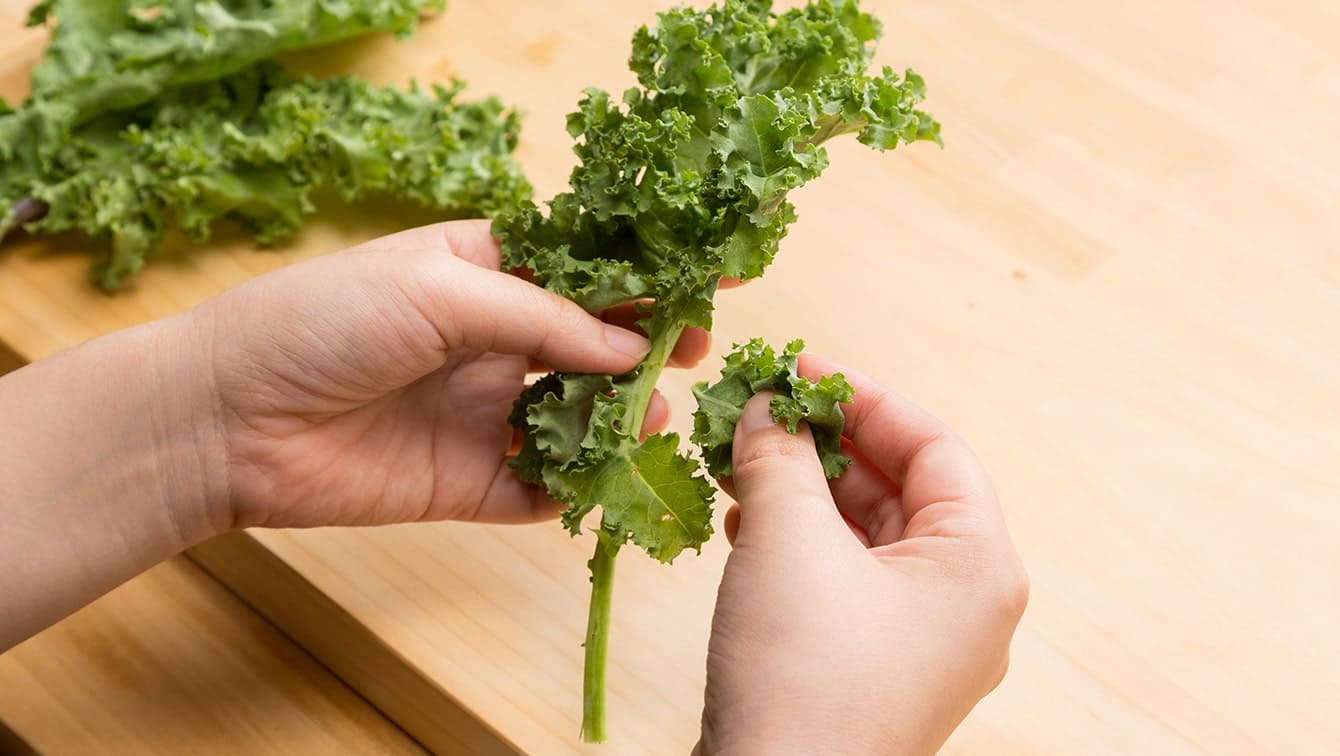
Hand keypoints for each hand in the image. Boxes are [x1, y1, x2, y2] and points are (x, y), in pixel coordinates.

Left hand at [192, 219, 708, 529]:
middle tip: (695, 347)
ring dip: (621, 418)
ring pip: (577, 417)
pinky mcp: (468, 483)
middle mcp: (489, 342)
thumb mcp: (441, 289)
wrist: (226, 419)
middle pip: (591, 344)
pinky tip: (605, 481)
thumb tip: (631, 347)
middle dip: (647, 346)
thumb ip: (544, 317)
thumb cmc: (322, 322)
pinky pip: (541, 488)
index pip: (583, 270)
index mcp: (482, 274)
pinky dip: (578, 489)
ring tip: (651, 416)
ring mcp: (481, 414)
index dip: (646, 275)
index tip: (712, 277)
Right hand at [697, 355, 1027, 754]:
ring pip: (862, 534)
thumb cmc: (802, 674)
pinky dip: (794, 543)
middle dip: (823, 444)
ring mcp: (917, 642)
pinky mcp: (868, 668)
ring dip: (800, 490)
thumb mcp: (788, 538)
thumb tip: (766, 408)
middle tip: (759, 409)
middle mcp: (963, 603)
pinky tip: (742, 521)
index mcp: (978, 565)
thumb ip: (780, 455)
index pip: (934, 446)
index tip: (800, 369)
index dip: (864, 397)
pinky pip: (840, 579)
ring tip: (737, 458)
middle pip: (898, 488)